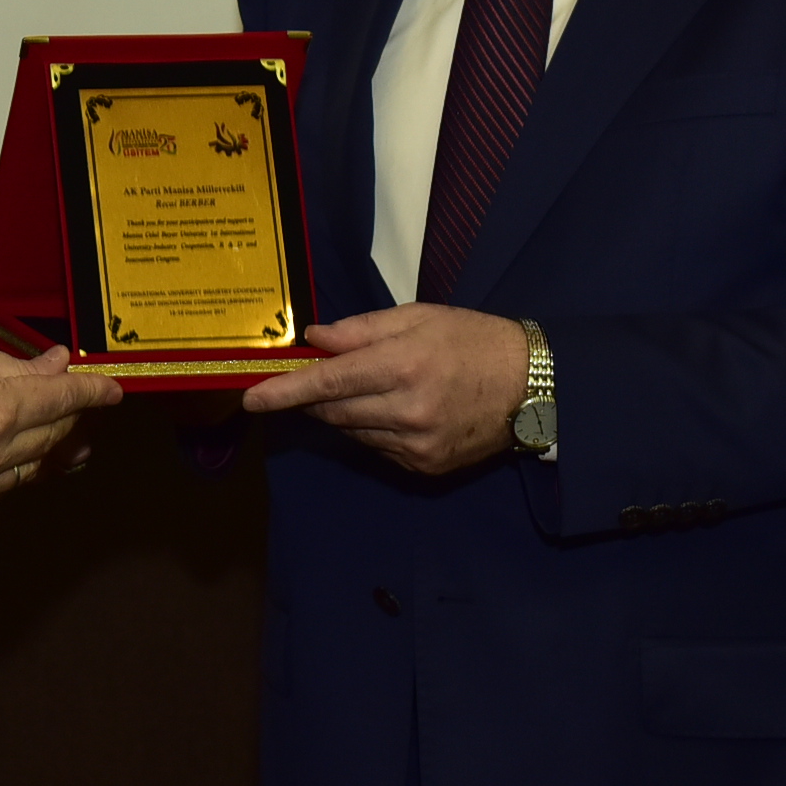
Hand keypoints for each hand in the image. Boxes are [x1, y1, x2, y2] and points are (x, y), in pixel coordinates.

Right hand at [0, 330, 122, 524]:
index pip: (62, 400)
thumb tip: (57, 367)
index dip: (93, 392)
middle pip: (53, 439)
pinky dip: (3, 473)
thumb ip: (16, 364)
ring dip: (38, 449)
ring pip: (29, 472)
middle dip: (67, 417)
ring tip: (34, 430)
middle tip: (70, 402)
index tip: (112, 392)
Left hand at [238, 302, 526, 477]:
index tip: (251, 398)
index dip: (285, 391)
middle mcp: (407, 411)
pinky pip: (376, 449)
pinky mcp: (425, 467)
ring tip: (373, 387)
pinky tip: (394, 410)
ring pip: (351, 431)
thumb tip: (314, 340)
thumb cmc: (472, 340)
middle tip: (311, 379)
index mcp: (403, 366)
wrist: (534, 387)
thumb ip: (360, 330)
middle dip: (313, 396)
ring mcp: (416, 445)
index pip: (328, 383)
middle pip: (333, 410)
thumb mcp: (418, 318)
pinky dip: (371, 429)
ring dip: (345, 411)